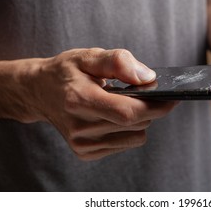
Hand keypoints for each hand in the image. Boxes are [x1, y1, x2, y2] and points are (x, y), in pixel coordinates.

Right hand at [28, 48, 176, 159]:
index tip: (171, 97)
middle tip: (144, 92)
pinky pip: (125, 143)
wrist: (39, 92)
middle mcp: (80, 128)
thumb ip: (118, 62)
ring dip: (138, 119)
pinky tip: (111, 116)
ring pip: (135, 136)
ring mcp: (82, 144)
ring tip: (120, 103)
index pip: (128, 112)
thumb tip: (148, 78)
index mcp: (79, 100)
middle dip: (149, 108)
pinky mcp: (85, 153)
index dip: (156, 106)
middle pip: (135, 124)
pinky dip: (127, 129)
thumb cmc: (66, 71)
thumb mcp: (88, 56)